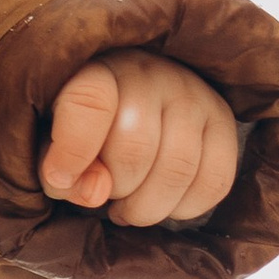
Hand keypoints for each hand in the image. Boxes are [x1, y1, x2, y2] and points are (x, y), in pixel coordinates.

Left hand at [39, 50, 239, 226]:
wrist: (136, 97)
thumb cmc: (85, 127)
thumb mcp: (54, 147)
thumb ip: (62, 175)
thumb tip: (98, 193)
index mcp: (97, 69)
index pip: (90, 102)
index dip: (73, 151)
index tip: (60, 178)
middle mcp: (150, 74)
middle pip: (136, 147)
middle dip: (116, 187)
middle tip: (108, 195)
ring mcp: (193, 94)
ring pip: (178, 169)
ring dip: (148, 207)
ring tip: (129, 208)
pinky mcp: (223, 120)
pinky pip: (215, 181)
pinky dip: (186, 208)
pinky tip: (164, 204)